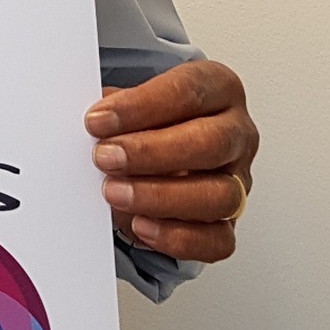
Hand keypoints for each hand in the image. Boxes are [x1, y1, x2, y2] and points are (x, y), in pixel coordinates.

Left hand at [85, 60, 257, 263]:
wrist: (161, 154)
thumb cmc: (150, 121)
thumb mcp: (133, 101)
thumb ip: (116, 108)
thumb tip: (91, 121)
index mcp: (218, 89)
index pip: (188, 92)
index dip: (141, 106)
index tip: (98, 119)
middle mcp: (236, 133)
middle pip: (211, 143)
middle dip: (151, 153)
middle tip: (105, 157)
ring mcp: (238, 181)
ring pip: (220, 195)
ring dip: (160, 197)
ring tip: (113, 193)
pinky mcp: (229, 223)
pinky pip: (217, 240)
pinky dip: (177, 237)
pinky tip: (140, 225)